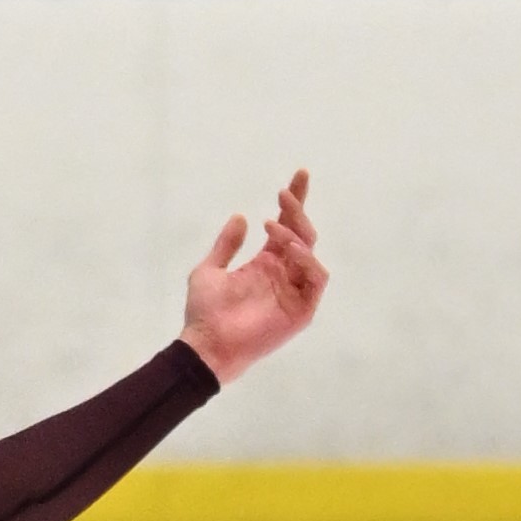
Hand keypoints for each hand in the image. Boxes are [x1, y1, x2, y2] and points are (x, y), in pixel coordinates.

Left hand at [179, 169, 326, 382]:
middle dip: (297, 211)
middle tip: (284, 195)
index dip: (294, 202)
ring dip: (297, 235)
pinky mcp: (302, 309)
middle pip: (302, 234)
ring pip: (310, 253)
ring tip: (275, 227)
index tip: (298, 175)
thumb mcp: (208, 270)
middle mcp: (284, 274)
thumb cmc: (205, 313)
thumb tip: (240, 216)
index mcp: (266, 263)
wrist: (205, 345)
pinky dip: (308, 261)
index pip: (286, 227)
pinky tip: (290, 250)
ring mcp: (295, 291)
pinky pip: (316, 279)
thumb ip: (226, 245)